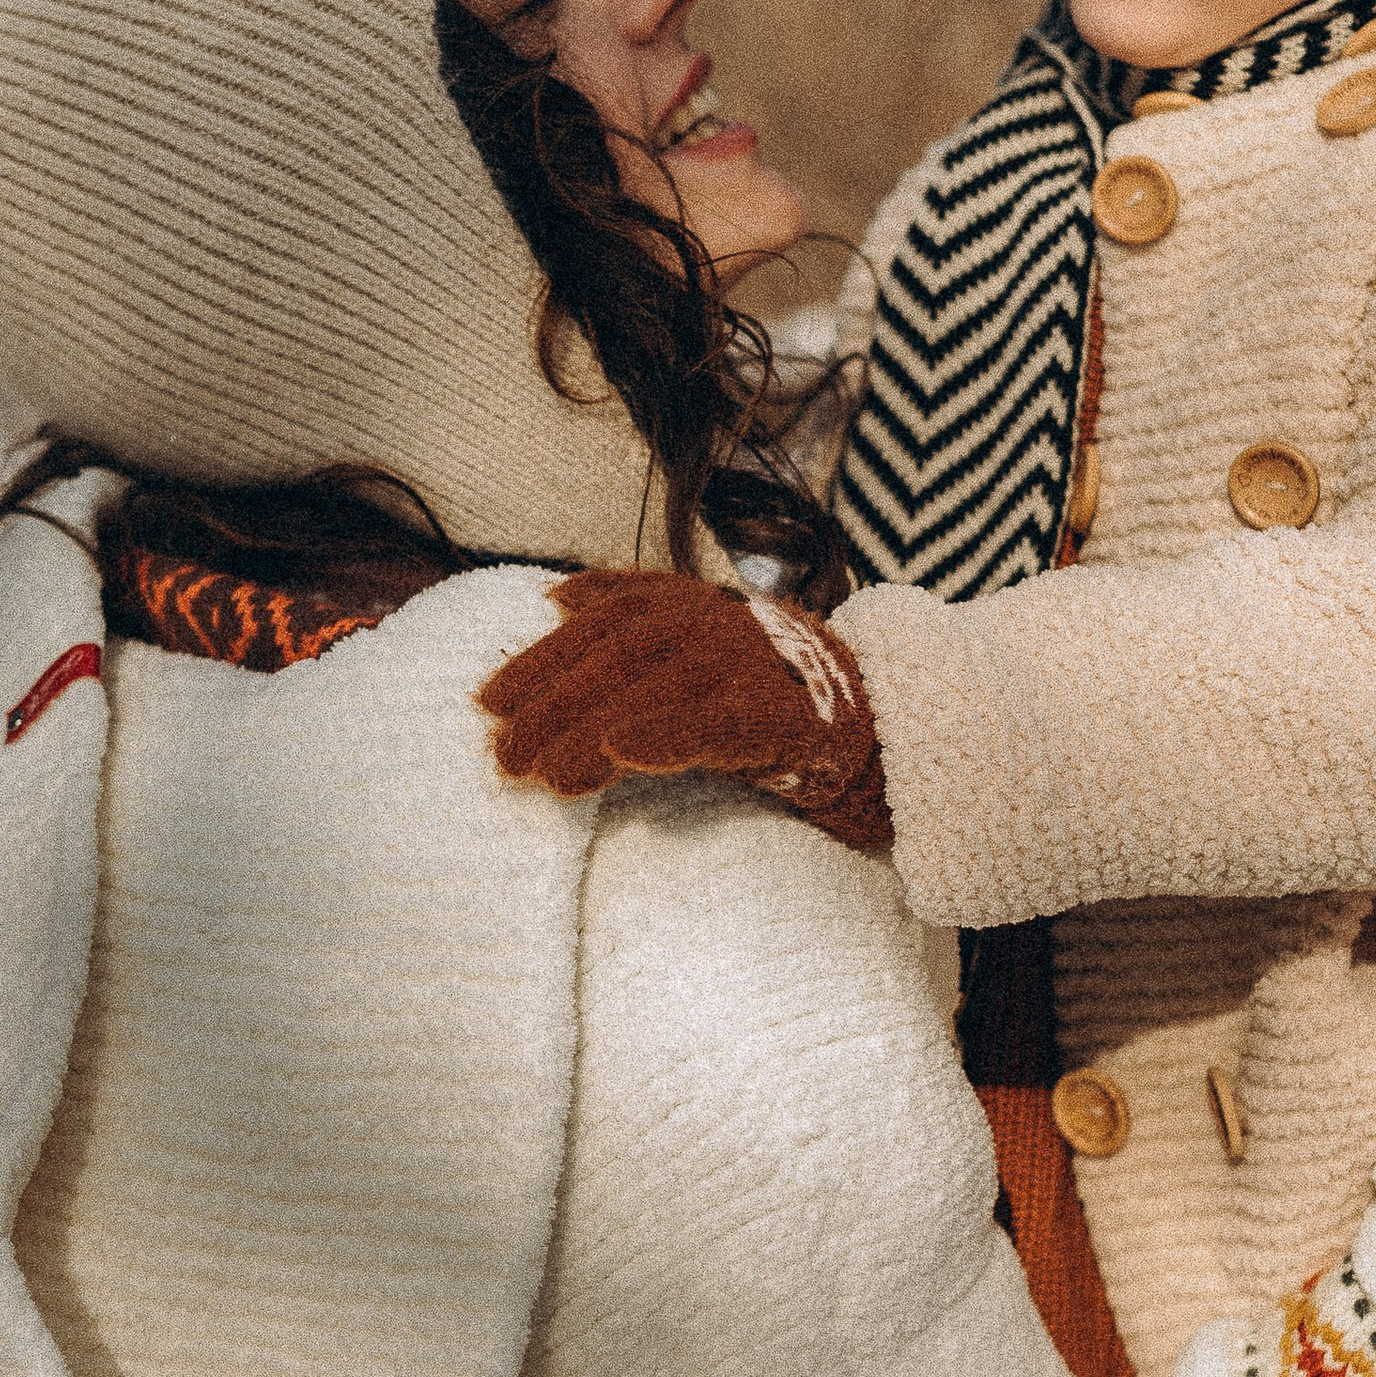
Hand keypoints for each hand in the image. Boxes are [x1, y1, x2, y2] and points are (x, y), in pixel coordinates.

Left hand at [478, 569, 894, 853]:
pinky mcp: (785, 714)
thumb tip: (557, 600)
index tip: (487, 701)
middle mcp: (719, 621)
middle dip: (550, 702)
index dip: (541, 657)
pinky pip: (714, 723)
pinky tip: (618, 756)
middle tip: (500, 753)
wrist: (888, 730)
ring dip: (586, 731)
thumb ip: (638, 620)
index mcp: (694, 603)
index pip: (601, 620)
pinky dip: (663, 735)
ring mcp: (754, 663)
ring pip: (653, 688)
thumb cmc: (775, 696)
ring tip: (539, 776)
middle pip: (616, 652)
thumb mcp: (701, 652)